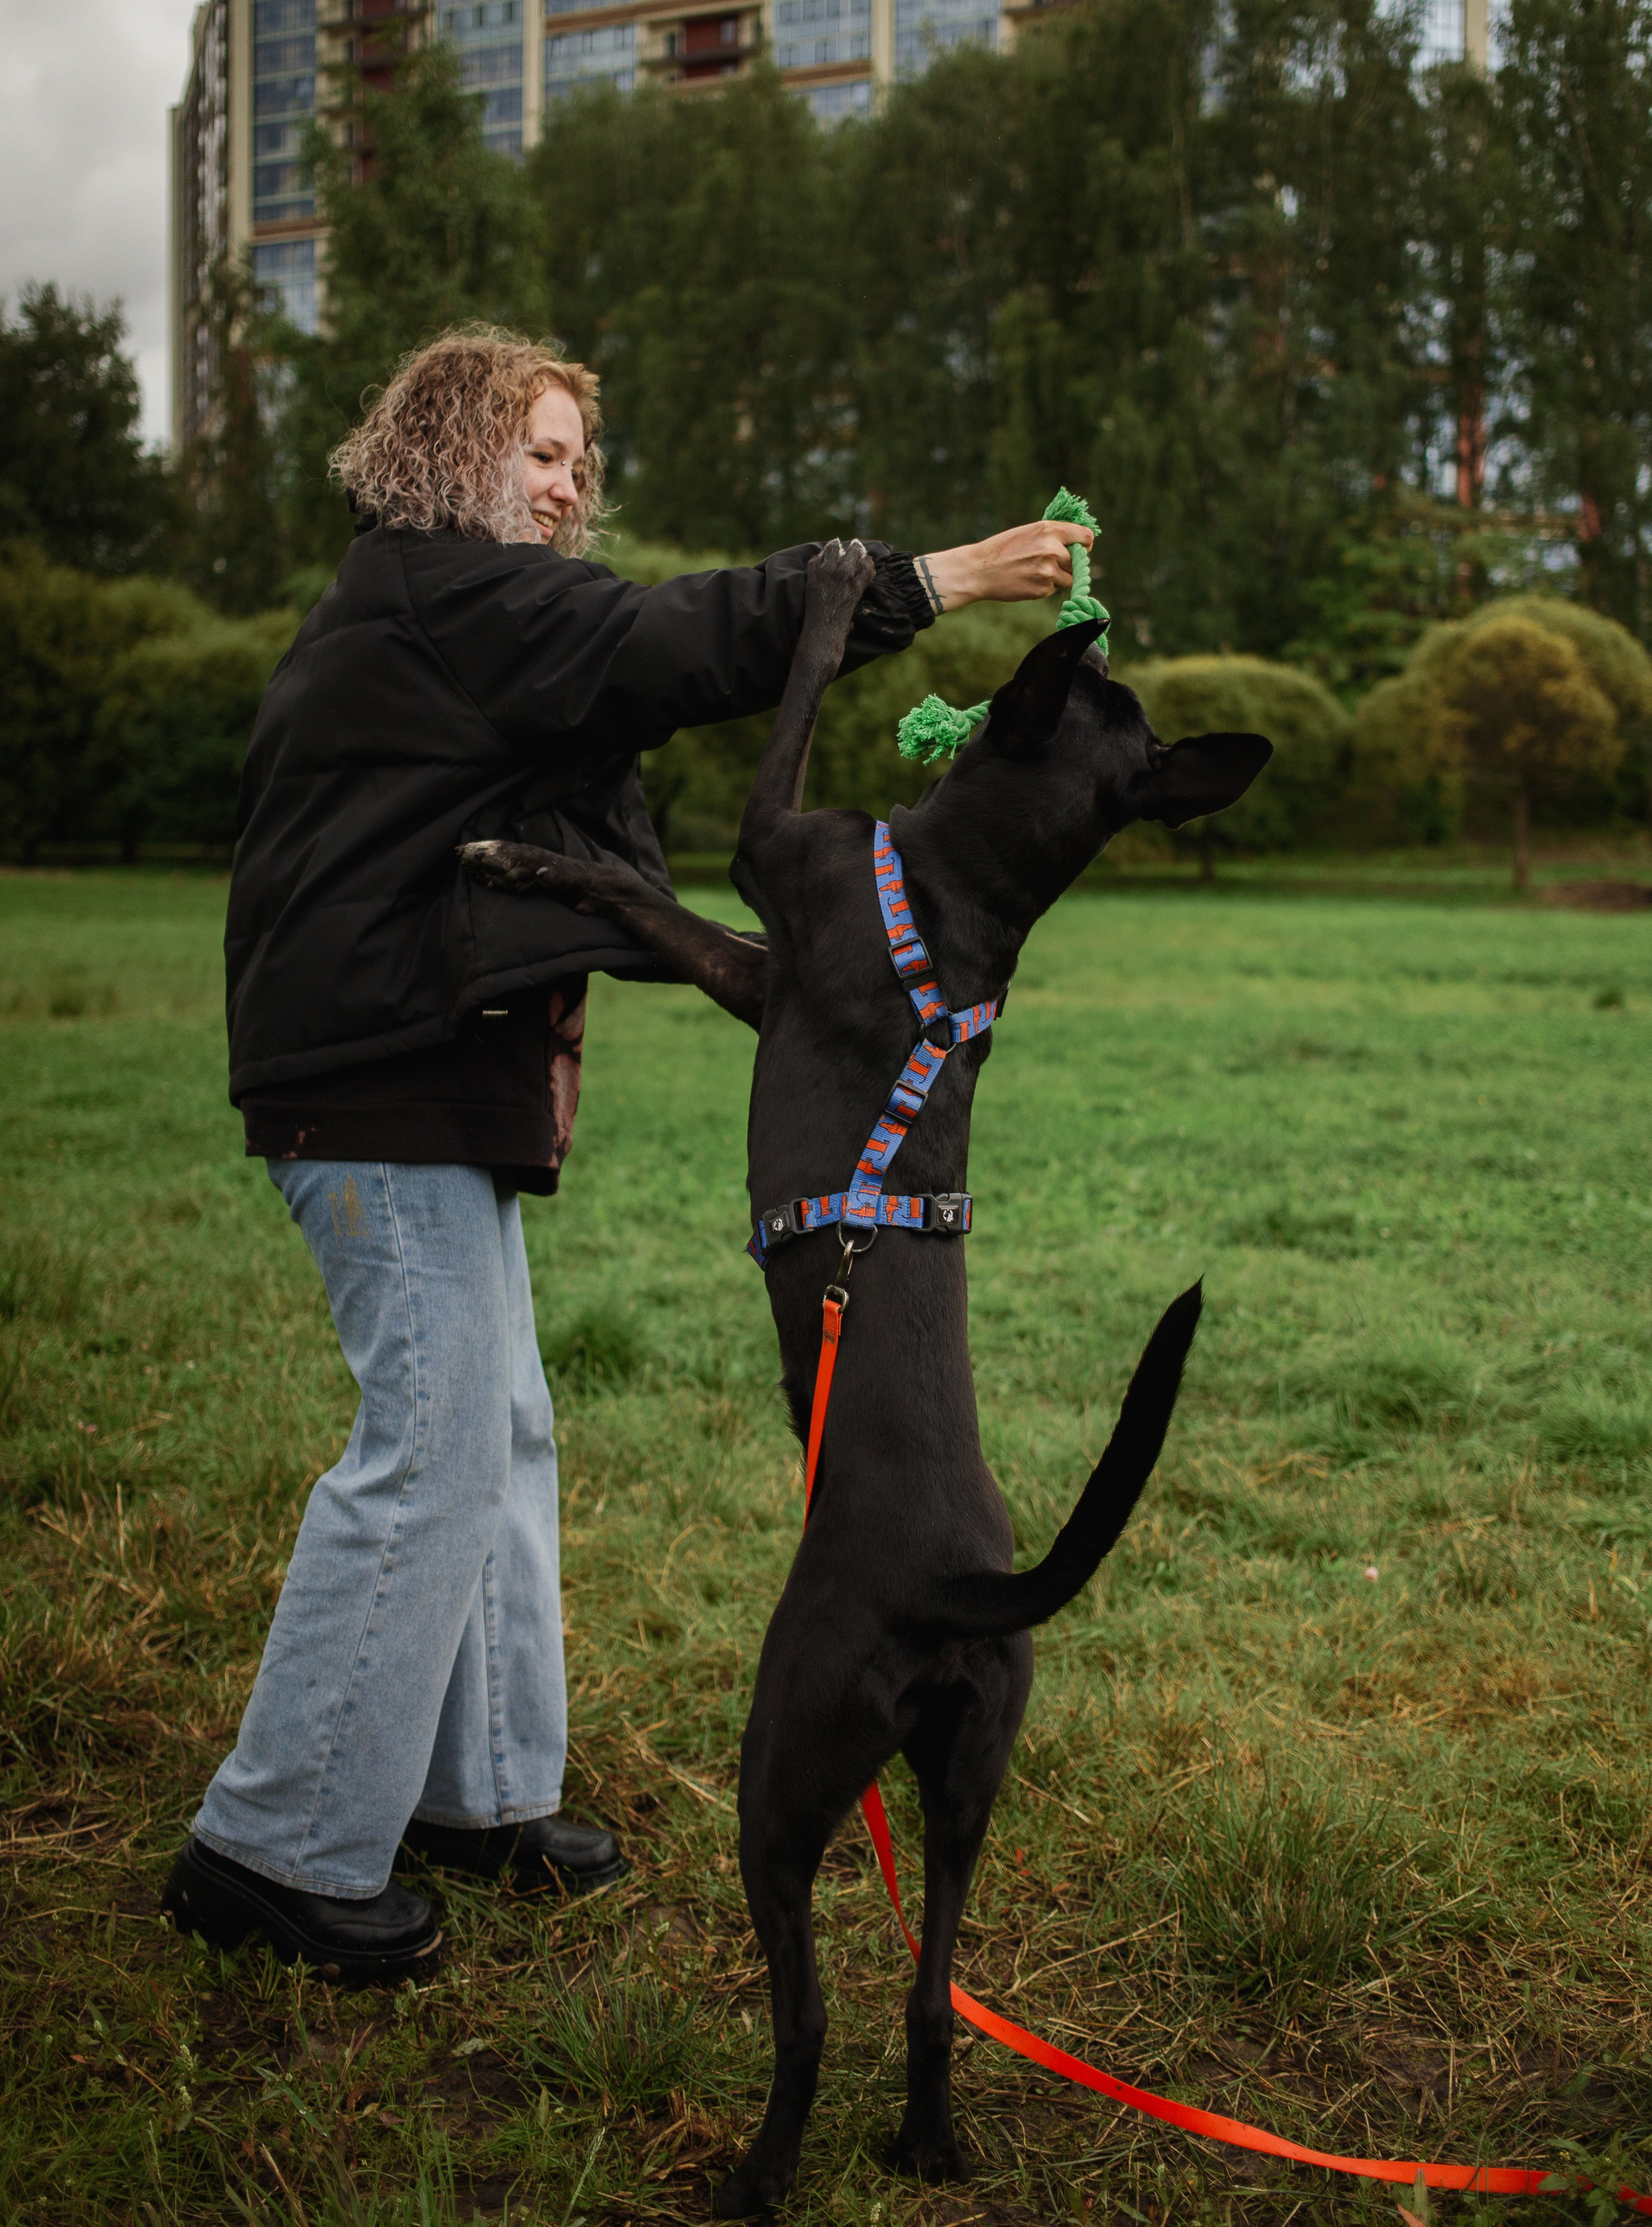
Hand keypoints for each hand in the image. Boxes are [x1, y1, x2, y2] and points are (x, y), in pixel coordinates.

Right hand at [919, 518, 1093, 610]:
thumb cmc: (1003, 549)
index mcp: (1049, 529)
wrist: (980, 570)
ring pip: (1069, 578)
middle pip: (1078, 561)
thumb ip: (1053, 535)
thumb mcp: (1029, 532)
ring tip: (1036, 573)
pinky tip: (1027, 581)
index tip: (1080, 551)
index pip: (1085, 537)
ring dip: (1058, 578)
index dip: (1085, 546)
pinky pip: (1054, 589)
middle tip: (1049, 565)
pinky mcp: (1043, 588)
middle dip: (1069, 565)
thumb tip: (1078, 543)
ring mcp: (1048, 570)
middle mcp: (1052, 548)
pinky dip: (1045, 587)